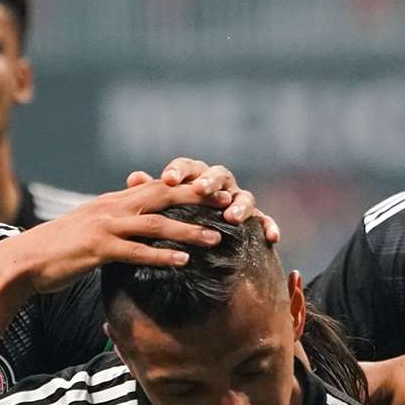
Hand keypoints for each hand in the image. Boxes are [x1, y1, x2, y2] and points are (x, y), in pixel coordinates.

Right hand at [2, 178, 225, 294]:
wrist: (24, 260)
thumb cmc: (59, 249)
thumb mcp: (91, 228)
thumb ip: (115, 221)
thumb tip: (137, 223)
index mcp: (113, 202)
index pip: (157, 188)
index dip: (189, 187)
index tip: (217, 190)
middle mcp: (112, 208)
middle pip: (163, 197)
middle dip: (197, 198)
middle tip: (228, 203)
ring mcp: (105, 227)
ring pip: (155, 224)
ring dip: (188, 231)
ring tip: (216, 238)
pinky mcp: (98, 249)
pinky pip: (136, 252)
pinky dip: (161, 256)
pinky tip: (183, 262)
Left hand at [126, 157, 281, 242]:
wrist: (203, 236)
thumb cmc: (179, 216)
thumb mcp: (163, 206)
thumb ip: (151, 193)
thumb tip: (134, 178)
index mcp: (197, 177)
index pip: (188, 166)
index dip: (178, 171)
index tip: (167, 179)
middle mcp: (221, 185)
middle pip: (219, 175)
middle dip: (210, 181)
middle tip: (200, 189)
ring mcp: (240, 200)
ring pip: (245, 197)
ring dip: (239, 205)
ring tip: (231, 217)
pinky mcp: (256, 219)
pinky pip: (265, 220)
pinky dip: (269, 225)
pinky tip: (271, 237)